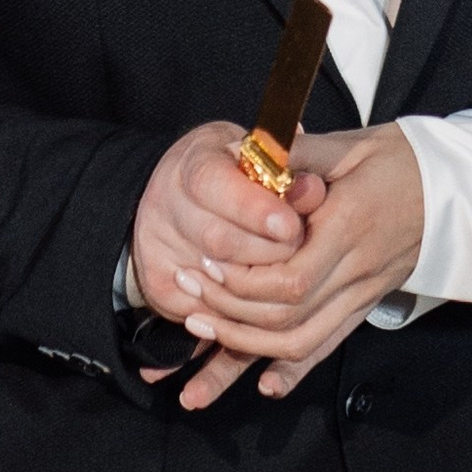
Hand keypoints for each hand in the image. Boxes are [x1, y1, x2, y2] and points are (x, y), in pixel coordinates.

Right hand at [128, 124, 324, 379]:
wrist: (182, 198)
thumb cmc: (238, 172)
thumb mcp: (263, 154)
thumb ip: (291, 164)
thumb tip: (313, 190)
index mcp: (193, 163)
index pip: (214, 185)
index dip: (253, 209)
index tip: (290, 225)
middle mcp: (165, 205)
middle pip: (219, 240)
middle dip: (270, 252)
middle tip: (304, 253)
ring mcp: (158, 250)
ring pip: (216, 284)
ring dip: (262, 288)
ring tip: (291, 278)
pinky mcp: (161, 288)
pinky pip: (207, 314)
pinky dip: (244, 316)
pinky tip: (269, 305)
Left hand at [173, 126, 426, 410]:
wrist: (458, 191)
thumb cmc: (404, 162)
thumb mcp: (352, 144)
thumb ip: (299, 153)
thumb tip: (250, 148)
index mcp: (350, 227)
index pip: (290, 278)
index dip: (240, 282)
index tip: (203, 263)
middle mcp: (357, 270)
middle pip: (286, 317)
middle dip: (228, 312)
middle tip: (187, 293)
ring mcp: (363, 294)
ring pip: (301, 342)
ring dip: (246, 344)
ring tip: (202, 328)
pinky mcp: (365, 306)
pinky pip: (328, 346)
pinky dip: (294, 370)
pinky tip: (263, 384)